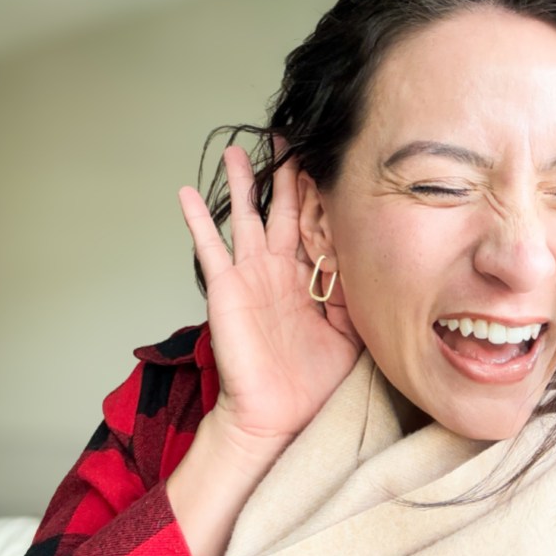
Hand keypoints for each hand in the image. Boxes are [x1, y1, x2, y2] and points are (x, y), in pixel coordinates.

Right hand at [178, 145, 362, 446]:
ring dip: (242, 184)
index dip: (322, 197)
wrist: (278, 415)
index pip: (317, 227)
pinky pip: (209, 247)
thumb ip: (354, 295)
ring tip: (237, 151)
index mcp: (308, 280)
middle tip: (287, 140)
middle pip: (283, 211)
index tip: (329, 162)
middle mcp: (279, 271)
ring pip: (246, 217)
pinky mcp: (227, 287)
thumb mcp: (350, 333)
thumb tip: (368, 262)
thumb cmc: (311, 383)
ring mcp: (251, 275)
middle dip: (286, 176)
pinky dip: (198, 220)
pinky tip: (187, 193)